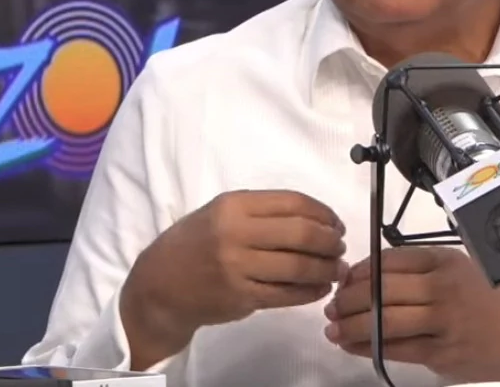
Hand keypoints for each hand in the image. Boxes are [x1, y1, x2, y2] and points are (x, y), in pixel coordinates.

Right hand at [122, 189, 347, 366]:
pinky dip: (310, 291)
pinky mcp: (241, 297)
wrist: (160, 284)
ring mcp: (238, 267)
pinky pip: (286, 295)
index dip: (323, 213)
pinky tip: (320, 287)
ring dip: (326, 268)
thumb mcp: (221, 212)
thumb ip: (263, 211)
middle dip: (330, 241)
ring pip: (298, 267)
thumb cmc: (196, 242)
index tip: (336, 222)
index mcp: (234, 205)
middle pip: (301, 234)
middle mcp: (236, 233)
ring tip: (337, 268)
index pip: (293, 203)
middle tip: (340, 247)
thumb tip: (315, 218)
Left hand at [323, 246, 499, 383]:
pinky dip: (367, 347)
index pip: (391, 260)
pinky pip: (395, 348)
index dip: (361, 270)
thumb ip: (427, 271)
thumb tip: (376, 276)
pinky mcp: (442, 352)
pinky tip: (351, 344)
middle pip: (382, 289)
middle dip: (349, 298)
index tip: (345, 277)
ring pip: (384, 320)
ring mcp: (442, 321)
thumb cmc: (498, 304)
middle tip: (332, 303)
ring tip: (333, 326)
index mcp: (447, 261)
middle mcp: (443, 287)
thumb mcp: (466, 271)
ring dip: (351, 324)